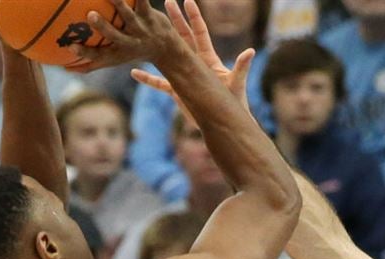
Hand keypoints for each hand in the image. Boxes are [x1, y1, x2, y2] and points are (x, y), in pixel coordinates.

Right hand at [69, 0, 184, 72]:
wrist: (168, 49)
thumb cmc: (133, 52)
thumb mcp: (114, 59)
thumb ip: (91, 63)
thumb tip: (65, 68)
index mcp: (117, 52)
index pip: (97, 55)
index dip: (84, 53)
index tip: (70, 47)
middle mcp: (129, 41)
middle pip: (114, 35)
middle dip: (102, 26)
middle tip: (90, 15)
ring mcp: (139, 27)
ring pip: (127, 13)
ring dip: (117, 1)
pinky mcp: (149, 14)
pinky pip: (141, 0)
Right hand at [130, 0, 255, 114]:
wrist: (224, 121)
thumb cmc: (234, 103)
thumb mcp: (236, 83)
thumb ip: (241, 68)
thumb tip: (251, 51)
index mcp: (208, 59)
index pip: (199, 33)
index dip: (194, 17)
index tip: (187, 1)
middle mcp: (194, 63)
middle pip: (182, 37)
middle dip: (175, 20)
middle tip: (166, 2)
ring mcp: (184, 75)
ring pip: (168, 55)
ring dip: (158, 43)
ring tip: (146, 30)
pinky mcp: (178, 90)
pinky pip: (159, 82)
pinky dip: (147, 78)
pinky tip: (134, 73)